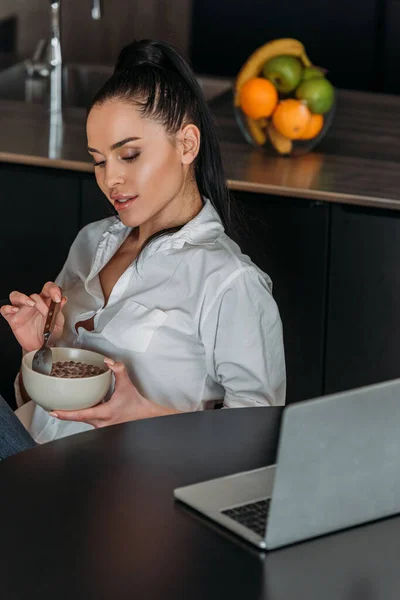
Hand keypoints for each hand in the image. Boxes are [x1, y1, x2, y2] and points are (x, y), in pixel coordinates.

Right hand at [0, 282, 66, 351]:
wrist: (41, 347)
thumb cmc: (49, 333)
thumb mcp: (58, 322)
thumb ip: (59, 311)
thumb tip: (63, 299)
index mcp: (45, 302)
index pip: (47, 289)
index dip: (53, 290)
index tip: (57, 298)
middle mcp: (32, 304)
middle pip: (33, 294)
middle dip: (41, 303)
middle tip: (46, 312)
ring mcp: (21, 310)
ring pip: (16, 296)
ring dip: (23, 297)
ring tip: (31, 304)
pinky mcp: (13, 318)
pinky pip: (5, 309)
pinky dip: (8, 308)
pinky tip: (15, 310)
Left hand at [50, 359, 180, 427]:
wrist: (144, 416)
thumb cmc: (135, 404)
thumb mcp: (127, 385)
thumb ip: (118, 370)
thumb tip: (108, 362)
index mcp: (104, 413)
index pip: (80, 415)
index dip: (65, 414)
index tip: (53, 411)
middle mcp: (100, 423)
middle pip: (77, 418)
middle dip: (65, 413)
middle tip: (52, 407)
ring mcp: (101, 426)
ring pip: (82, 420)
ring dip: (73, 414)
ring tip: (61, 407)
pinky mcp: (102, 425)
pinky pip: (88, 420)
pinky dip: (82, 413)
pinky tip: (80, 406)